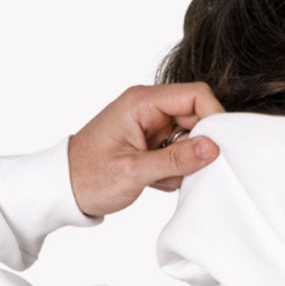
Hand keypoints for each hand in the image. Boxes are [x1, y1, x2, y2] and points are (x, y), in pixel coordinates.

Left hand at [67, 82, 226, 218]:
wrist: (63, 190)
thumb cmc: (88, 177)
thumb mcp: (133, 172)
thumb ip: (175, 160)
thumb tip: (212, 148)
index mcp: (142, 103)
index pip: (194, 95)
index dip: (214, 117)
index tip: (221, 146)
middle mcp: (148, 109)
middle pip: (196, 115)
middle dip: (199, 145)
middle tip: (189, 170)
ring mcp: (150, 126)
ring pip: (190, 137)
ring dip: (184, 162)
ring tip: (160, 178)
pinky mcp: (151, 143)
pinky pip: (179, 152)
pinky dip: (174, 170)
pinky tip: (155, 180)